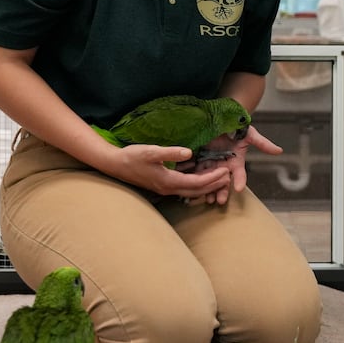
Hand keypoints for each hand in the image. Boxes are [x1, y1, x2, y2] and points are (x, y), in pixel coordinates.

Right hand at [110, 143, 232, 200]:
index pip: (197, 182)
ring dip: (206, 185)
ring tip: (220, 178)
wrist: (114, 165)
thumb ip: (171, 152)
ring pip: (191, 190)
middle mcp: (168, 188)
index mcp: (169, 181)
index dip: (213, 178)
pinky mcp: (162, 185)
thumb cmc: (132, 157)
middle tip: (229, 177)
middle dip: (214, 184)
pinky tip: (200, 177)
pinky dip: (196, 184)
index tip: (226, 171)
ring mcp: (165, 189)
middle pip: (197, 190)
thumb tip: (190, 152)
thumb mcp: (151, 151)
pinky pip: (184, 187)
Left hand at [182, 125, 282, 205]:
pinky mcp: (199, 158)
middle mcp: (224, 165)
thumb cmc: (238, 126)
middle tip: (219, 201)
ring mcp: (211, 163)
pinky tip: (189, 184)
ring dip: (207, 189)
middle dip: (221, 191)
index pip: (240, 174)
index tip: (238, 189)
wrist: (221, 118)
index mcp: (236, 162)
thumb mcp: (250, 133)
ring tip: (206, 198)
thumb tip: (280, 151)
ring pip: (209, 179)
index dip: (239, 181)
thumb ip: (262, 143)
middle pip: (223, 182)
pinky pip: (195, 169)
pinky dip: (193, 177)